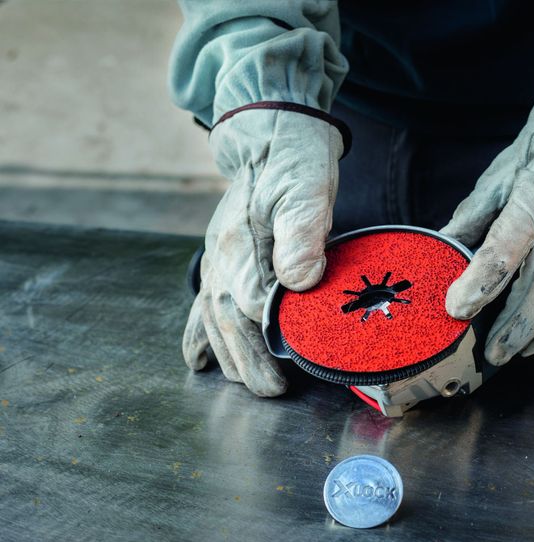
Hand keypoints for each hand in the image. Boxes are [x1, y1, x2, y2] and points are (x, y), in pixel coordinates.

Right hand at [182, 108, 343, 395]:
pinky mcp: (223, 255)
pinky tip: (200, 359)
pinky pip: (203, 302)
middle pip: (227, 321)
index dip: (267, 344)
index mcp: (242, 244)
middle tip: (272, 391)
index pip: (249, 307)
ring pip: (213, 318)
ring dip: (229, 354)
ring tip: (246, 382)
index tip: (286, 373)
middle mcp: (222, 256)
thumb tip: (300, 281)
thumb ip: (302, 232)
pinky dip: (199, 334)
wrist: (274, 132)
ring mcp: (218, 257)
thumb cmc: (296, 160)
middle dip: (248, 361)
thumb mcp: (308, 188)